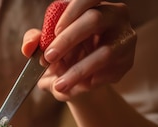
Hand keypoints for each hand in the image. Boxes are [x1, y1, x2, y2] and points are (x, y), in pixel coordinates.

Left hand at [21, 0, 135, 100]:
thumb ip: (35, 41)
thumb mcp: (46, 47)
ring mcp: (124, 38)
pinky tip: (78, 87)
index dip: (71, 12)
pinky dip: (89, 82)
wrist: (80, 80)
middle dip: (68, 40)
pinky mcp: (127, 61)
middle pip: (95, 19)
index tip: (53, 33)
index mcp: (93, 6)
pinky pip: (109, 73)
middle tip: (49, 58)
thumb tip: (29, 46)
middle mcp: (113, 16)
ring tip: (60, 85)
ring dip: (78, 71)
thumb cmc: (64, 55)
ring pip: (104, 53)